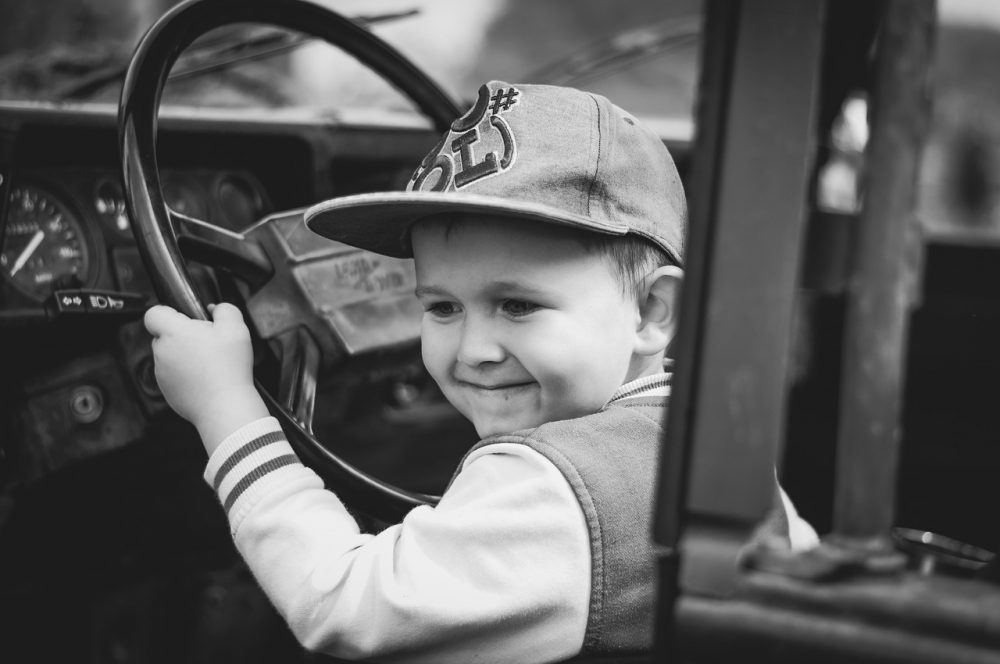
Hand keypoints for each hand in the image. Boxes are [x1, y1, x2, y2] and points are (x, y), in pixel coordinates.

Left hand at [144, 302, 268, 452]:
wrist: (224, 407)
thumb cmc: (229, 368)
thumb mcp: (236, 328)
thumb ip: (225, 310)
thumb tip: (214, 309)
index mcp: (173, 333)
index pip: (153, 313)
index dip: (168, 312)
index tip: (186, 319)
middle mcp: (162, 352)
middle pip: (164, 335)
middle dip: (183, 336)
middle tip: (207, 343)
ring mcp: (162, 373)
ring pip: (169, 356)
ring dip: (184, 356)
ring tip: (209, 364)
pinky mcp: (166, 391)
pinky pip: (173, 376)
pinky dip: (186, 375)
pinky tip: (205, 379)